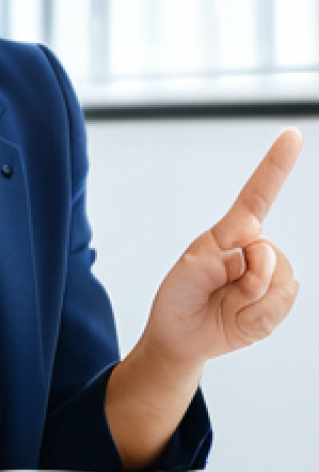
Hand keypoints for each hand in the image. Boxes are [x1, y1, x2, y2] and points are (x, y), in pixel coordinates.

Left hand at [142, 128, 301, 368]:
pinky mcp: (277, 302)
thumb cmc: (178, 298)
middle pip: (271, 253)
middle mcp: (253, 248)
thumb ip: (215, 262)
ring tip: (228, 302)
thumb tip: (251, 257)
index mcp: (229, 232)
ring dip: (252, 299)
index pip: (258, 194)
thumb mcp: (185, 275)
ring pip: (281, 281)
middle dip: (248, 276)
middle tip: (220, 288)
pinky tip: (239, 315)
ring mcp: (268, 276)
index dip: (276, 165)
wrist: (183, 337)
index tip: (292, 135)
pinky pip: (282, 305)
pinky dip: (259, 315)